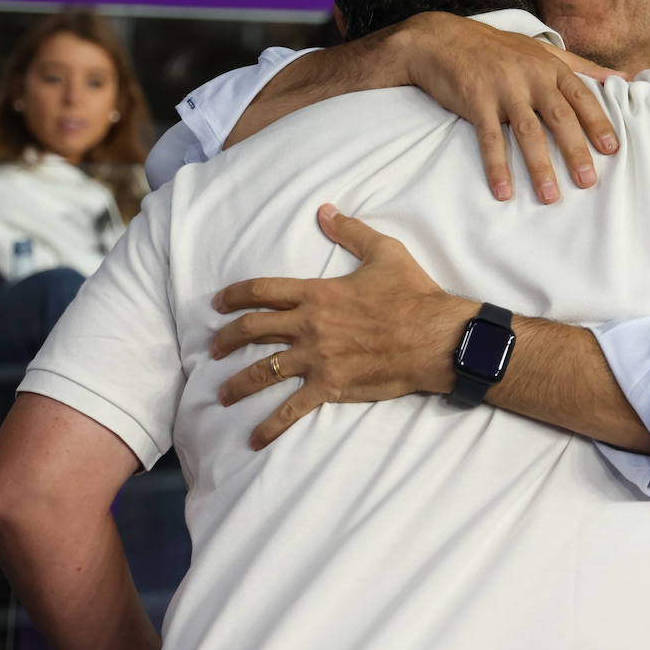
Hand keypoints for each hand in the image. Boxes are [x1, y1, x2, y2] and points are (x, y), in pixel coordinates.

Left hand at [211, 205, 477, 448]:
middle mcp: (309, 325)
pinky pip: (292, 409)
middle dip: (226, 340)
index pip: (262, 291)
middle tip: (214, 349)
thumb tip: (325, 211)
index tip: (218, 303)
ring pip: (263, 372)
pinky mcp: (330, 386)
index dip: (234, 296)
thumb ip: (351, 231)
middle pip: (253, 330)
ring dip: (237, 384)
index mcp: (317, 292)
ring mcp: (316, 358)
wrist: (436, 336)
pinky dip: (270, 426)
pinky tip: (254, 439)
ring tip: (222, 394)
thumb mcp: (384, 252)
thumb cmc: (413, 293)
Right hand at [401, 12, 622, 203]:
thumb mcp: (542, 50)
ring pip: (527, 132)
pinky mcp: (476, 100)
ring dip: (540, 166)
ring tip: (550, 197)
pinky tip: (503, 191)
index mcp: (549, 67)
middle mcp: (530, 76)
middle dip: (575, 151)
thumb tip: (622, 76)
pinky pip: (490, 139)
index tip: (612, 149)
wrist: (443, 39)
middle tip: (587, 181)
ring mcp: (503, 88)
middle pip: (559, 117)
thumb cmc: (497, 48)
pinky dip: (497, 166)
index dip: (597, 122)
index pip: (580, 97)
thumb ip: (581, 65)